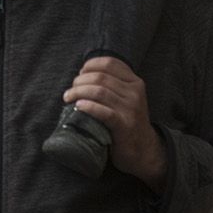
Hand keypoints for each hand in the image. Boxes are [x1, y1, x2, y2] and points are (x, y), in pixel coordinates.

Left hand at [63, 56, 167, 192]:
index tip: (80, 73)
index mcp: (135, 82)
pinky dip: (88, 107)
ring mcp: (131, 108)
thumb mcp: (126, 98)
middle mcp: (134, 92)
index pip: (110, 63)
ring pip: (99, 92)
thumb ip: (112, 85)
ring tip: (68, 97)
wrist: (143, 149)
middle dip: (80, 80)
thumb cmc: (127, 121)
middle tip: (71, 89)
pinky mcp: (124, 125)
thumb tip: (82, 75)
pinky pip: (103, 112)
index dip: (90, 65)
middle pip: (101, 77)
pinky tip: (78, 107)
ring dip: (79, 92)